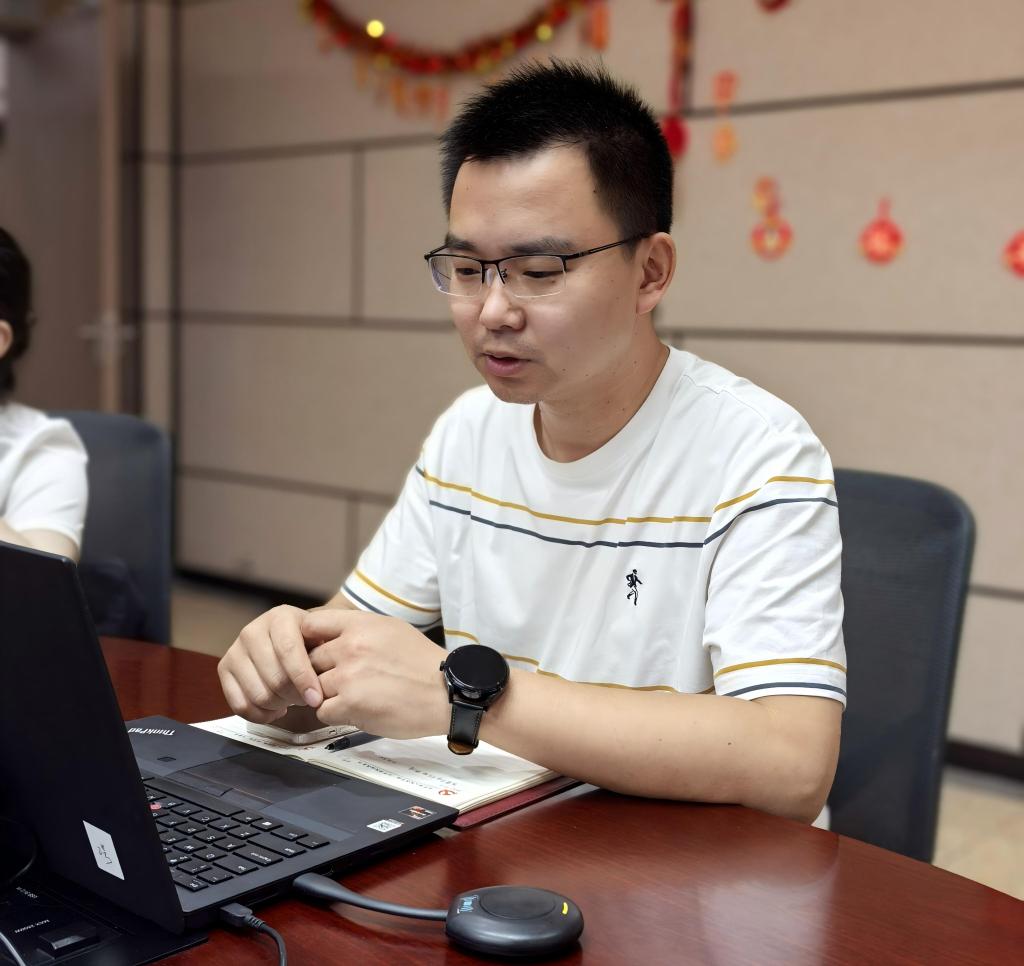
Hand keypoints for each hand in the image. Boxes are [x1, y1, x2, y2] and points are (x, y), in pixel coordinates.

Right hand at [217, 604, 322, 722]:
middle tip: (306, 699)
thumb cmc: (307, 639)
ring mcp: (235, 650)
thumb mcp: (321, 637)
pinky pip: (240, 705)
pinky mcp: (224, 668)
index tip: (316, 698)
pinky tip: (274, 709)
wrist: (287, 635)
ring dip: (279, 706)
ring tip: (291, 700)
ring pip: (258, 695)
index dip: (303, 679)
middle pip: (274, 678)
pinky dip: (260, 715)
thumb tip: (326, 681)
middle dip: (295, 696)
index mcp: (280, 618)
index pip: (289, 651)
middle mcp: (252, 631)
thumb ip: (325, 653)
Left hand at [304, 609, 449, 737]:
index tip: (315, 651)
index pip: (312, 624)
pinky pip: (322, 711)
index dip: (309, 640)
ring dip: (328, 695)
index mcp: (361, 624)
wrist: (447, 693)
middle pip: (310, 660)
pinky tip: (357, 710)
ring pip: (314, 687)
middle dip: (321, 672)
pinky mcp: (350, 703)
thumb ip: (359, 630)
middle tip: (342, 681)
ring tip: (355, 697)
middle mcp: (351, 646)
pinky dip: (336, 714)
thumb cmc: (423, 664)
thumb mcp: (391, 629)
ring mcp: (349, 675)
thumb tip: (332, 636)